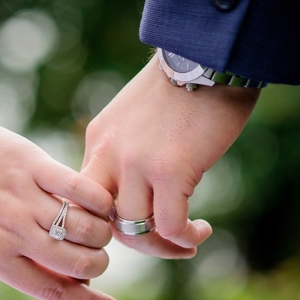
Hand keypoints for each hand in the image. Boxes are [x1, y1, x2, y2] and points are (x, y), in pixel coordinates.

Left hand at [0, 105, 119, 299]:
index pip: (55, 291)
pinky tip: (101, 201)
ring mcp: (23, 198)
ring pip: (86, 228)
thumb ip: (5, 259)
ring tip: (98, 224)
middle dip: (98, 263)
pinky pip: (81, 188)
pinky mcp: (31, 164)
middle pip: (79, 263)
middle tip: (95, 252)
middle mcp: (12, 233)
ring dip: (102, 232)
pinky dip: (100, 199)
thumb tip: (52, 273)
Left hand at [82, 55, 259, 257]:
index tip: (136, 228)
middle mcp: (109, 154)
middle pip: (102, 221)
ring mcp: (136, 163)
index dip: (110, 221)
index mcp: (98, 141)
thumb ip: (129, 149)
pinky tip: (201, 231)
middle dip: (131, 241)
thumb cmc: (183, 85)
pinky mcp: (170, 170)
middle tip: (163, 244)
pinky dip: (185, 238)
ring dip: (162, 246)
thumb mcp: (137, 116)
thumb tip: (145, 187)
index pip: (89, 198)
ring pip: (134, 231)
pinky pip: (170, 226)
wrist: (210, 53)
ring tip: (188, 241)